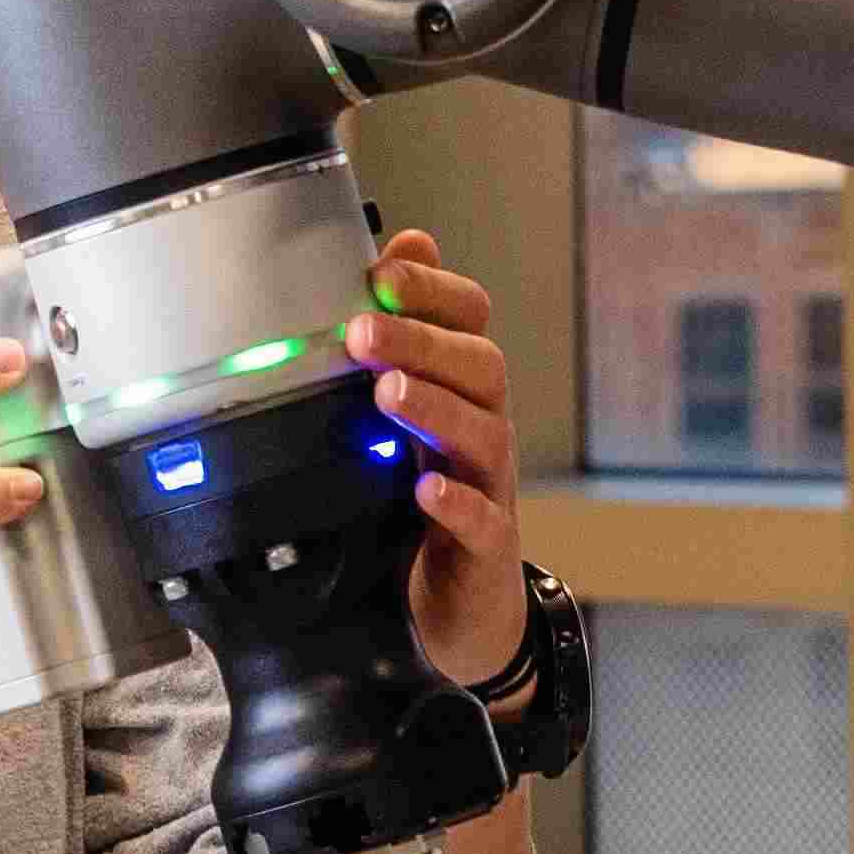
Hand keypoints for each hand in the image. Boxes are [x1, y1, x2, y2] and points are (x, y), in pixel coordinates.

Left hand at [343, 227, 530, 683]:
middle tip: (363, 331)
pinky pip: (483, 519)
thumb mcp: (401, 418)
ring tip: (387, 395)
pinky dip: (456, 502)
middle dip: (423, 341)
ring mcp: (489, 487)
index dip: (434, 288)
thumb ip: (396, 338)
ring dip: (438, 407)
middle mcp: (482, 427)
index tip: (382, 273)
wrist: (455, 609)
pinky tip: (424, 489)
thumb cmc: (421, 502)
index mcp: (460, 387)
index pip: (469, 317)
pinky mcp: (485, 549)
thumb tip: (394, 243)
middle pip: (480, 366)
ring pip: (485, 433)